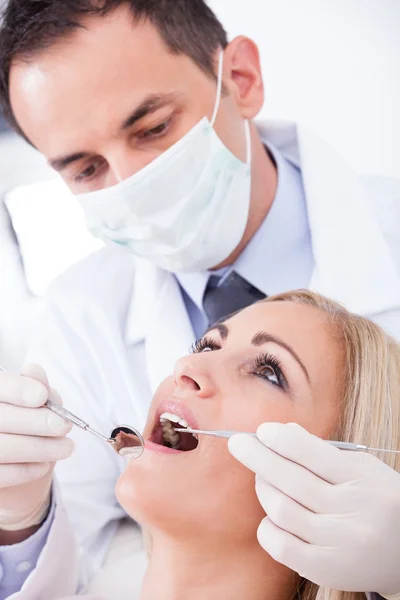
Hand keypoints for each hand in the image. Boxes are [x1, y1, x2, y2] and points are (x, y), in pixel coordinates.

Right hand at [0, 364, 73, 531]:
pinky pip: (1, 474)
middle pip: (1, 417)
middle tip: (64, 426)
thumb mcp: (37, 402)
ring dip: (40, 448)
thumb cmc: (30, 423)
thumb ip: (37, 385)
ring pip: (3, 448)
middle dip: (37, 422)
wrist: (19, 463)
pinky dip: (25, 470)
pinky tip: (43, 465)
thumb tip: (33, 371)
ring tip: (66, 447)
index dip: (17, 389)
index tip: (42, 396)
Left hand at [228, 422, 399, 594]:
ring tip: (260, 477)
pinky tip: (270, 513)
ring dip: (263, 487)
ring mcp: (337, 544)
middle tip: (237, 443)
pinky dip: (267, 525)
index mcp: (362, 480)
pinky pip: (280, 545)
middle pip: (291, 481)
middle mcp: (351, 513)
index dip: (282, 440)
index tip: (263, 430)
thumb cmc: (378, 499)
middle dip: (258, 458)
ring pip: (281, 510)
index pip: (313, 454)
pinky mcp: (325, 569)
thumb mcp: (363, 468)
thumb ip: (324, 451)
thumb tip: (283, 432)